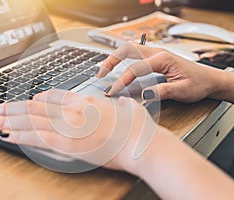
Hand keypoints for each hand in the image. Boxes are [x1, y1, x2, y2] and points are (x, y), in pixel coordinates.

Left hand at [0, 89, 158, 172]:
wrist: (142, 144)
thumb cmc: (137, 128)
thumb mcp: (126, 107)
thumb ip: (118, 103)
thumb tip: (118, 100)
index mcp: (86, 101)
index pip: (54, 96)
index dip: (36, 99)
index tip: (27, 102)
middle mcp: (73, 111)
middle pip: (36, 107)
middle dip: (15, 109)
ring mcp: (68, 127)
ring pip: (32, 121)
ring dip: (11, 121)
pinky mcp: (67, 145)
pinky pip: (37, 139)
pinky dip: (20, 136)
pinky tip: (9, 135)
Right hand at [97, 43, 226, 102]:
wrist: (209, 79)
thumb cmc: (198, 83)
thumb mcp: (182, 90)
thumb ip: (162, 92)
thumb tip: (143, 95)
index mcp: (163, 59)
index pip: (134, 69)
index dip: (121, 81)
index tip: (112, 92)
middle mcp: (157, 53)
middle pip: (127, 49)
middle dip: (111, 60)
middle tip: (100, 74)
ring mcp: (155, 54)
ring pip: (129, 49)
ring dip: (115, 57)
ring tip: (104, 70)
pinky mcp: (154, 59)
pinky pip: (134, 55)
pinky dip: (122, 59)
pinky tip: (117, 68)